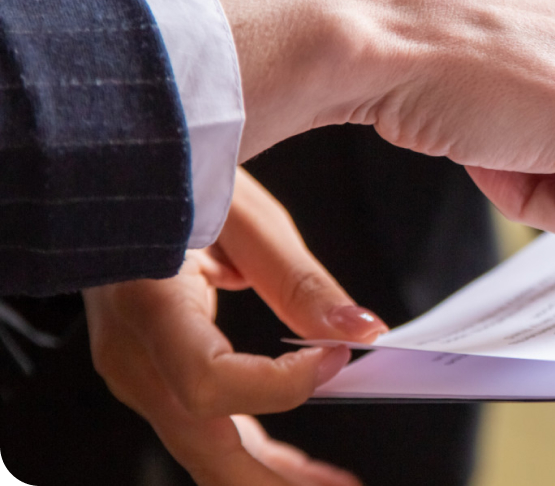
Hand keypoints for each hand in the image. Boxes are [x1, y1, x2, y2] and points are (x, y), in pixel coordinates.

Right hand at [85, 169, 386, 485]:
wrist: (117, 177)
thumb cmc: (174, 178)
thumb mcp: (245, 216)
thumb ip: (300, 281)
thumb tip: (360, 331)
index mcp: (149, 305)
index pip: (208, 382)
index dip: (278, 385)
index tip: (336, 358)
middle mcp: (133, 354)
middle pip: (203, 444)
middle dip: (274, 481)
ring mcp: (137, 371)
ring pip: (204, 448)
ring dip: (271, 474)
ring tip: (333, 485)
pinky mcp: (152, 373)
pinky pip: (203, 426)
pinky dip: (253, 451)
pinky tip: (298, 467)